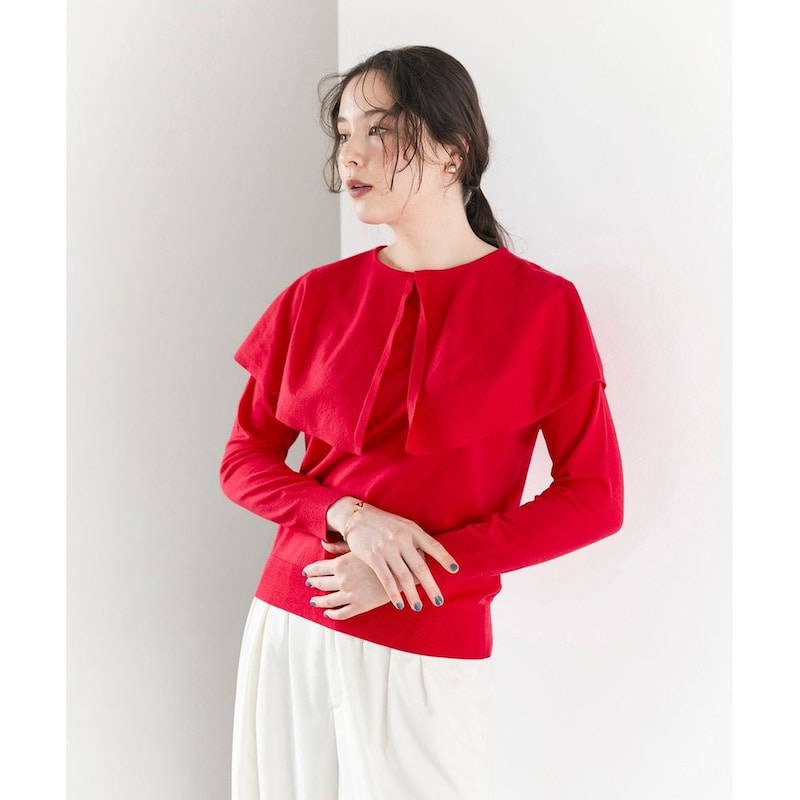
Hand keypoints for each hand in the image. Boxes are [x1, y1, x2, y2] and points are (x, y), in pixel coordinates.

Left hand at [302, 541, 394, 619]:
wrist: (402, 569)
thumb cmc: (381, 554)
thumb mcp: (358, 547)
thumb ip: (339, 547)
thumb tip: (323, 543)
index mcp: (341, 564)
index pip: (318, 569)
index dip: (310, 571)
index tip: (306, 572)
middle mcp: (342, 580)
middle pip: (320, 584)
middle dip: (313, 584)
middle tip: (309, 583)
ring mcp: (350, 594)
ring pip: (328, 601)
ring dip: (318, 601)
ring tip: (314, 601)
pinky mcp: (360, 606)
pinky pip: (341, 614)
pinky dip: (332, 614)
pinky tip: (328, 613)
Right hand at [331, 501, 458, 611]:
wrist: (356, 517)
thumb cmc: (383, 523)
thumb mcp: (402, 525)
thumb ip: (415, 539)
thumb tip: (431, 557)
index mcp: (412, 530)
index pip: (433, 546)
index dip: (444, 558)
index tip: (454, 570)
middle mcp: (402, 539)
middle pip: (420, 567)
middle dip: (431, 586)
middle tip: (439, 601)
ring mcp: (387, 548)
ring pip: (404, 576)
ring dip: (412, 594)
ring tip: (418, 607)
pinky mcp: (373, 557)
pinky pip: (386, 579)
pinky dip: (394, 593)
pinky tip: (399, 604)